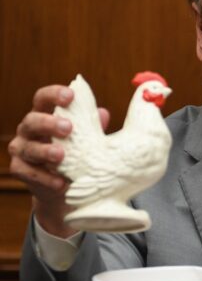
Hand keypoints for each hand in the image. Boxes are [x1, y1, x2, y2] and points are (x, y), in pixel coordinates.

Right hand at [7, 84, 108, 237]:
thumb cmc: (77, 152)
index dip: (54, 94)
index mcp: (44, 114)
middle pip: (32, 120)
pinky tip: (60, 183)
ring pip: (28, 147)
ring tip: (61, 156)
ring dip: (44, 151)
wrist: (66, 185)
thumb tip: (103, 113)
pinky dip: (44, 178)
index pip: (43, 98)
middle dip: (48, 123)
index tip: (71, 96)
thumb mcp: (86, 138)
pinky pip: (26, 171)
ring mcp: (21, 148)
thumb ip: (91, 125)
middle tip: (67, 128)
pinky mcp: (19, 168)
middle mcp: (29, 129)